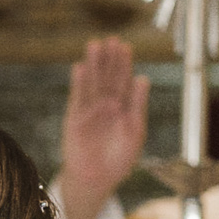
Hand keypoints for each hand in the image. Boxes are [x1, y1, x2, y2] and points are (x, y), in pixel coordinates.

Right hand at [59, 37, 148, 218]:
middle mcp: (105, 105)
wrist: (97, 180)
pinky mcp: (75, 118)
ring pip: (92, 82)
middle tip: (111, 39)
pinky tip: (80, 68)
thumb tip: (143, 78)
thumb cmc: (119, 159)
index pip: (123, 80)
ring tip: (94, 45)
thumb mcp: (135, 130)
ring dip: (93, 65)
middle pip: (107, 77)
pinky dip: (79, 83)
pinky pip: (77, 97)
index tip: (125, 46)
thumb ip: (137, 104)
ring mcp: (90, 110)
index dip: (124, 63)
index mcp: (122, 107)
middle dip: (109, 59)